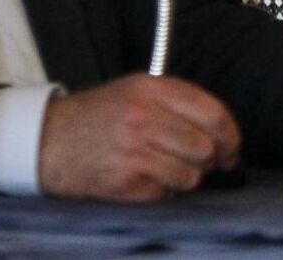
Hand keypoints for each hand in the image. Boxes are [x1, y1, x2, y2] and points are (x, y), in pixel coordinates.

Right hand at [38, 74, 240, 200]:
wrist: (49, 139)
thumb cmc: (101, 114)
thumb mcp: (139, 90)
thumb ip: (179, 102)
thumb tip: (222, 130)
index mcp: (154, 90)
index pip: (212, 112)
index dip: (231, 134)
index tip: (233, 146)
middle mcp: (144, 118)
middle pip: (204, 147)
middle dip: (212, 159)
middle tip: (208, 162)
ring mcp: (132, 151)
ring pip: (189, 174)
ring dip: (188, 176)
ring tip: (174, 168)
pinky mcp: (122, 182)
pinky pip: (164, 192)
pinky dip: (164, 190)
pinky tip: (150, 178)